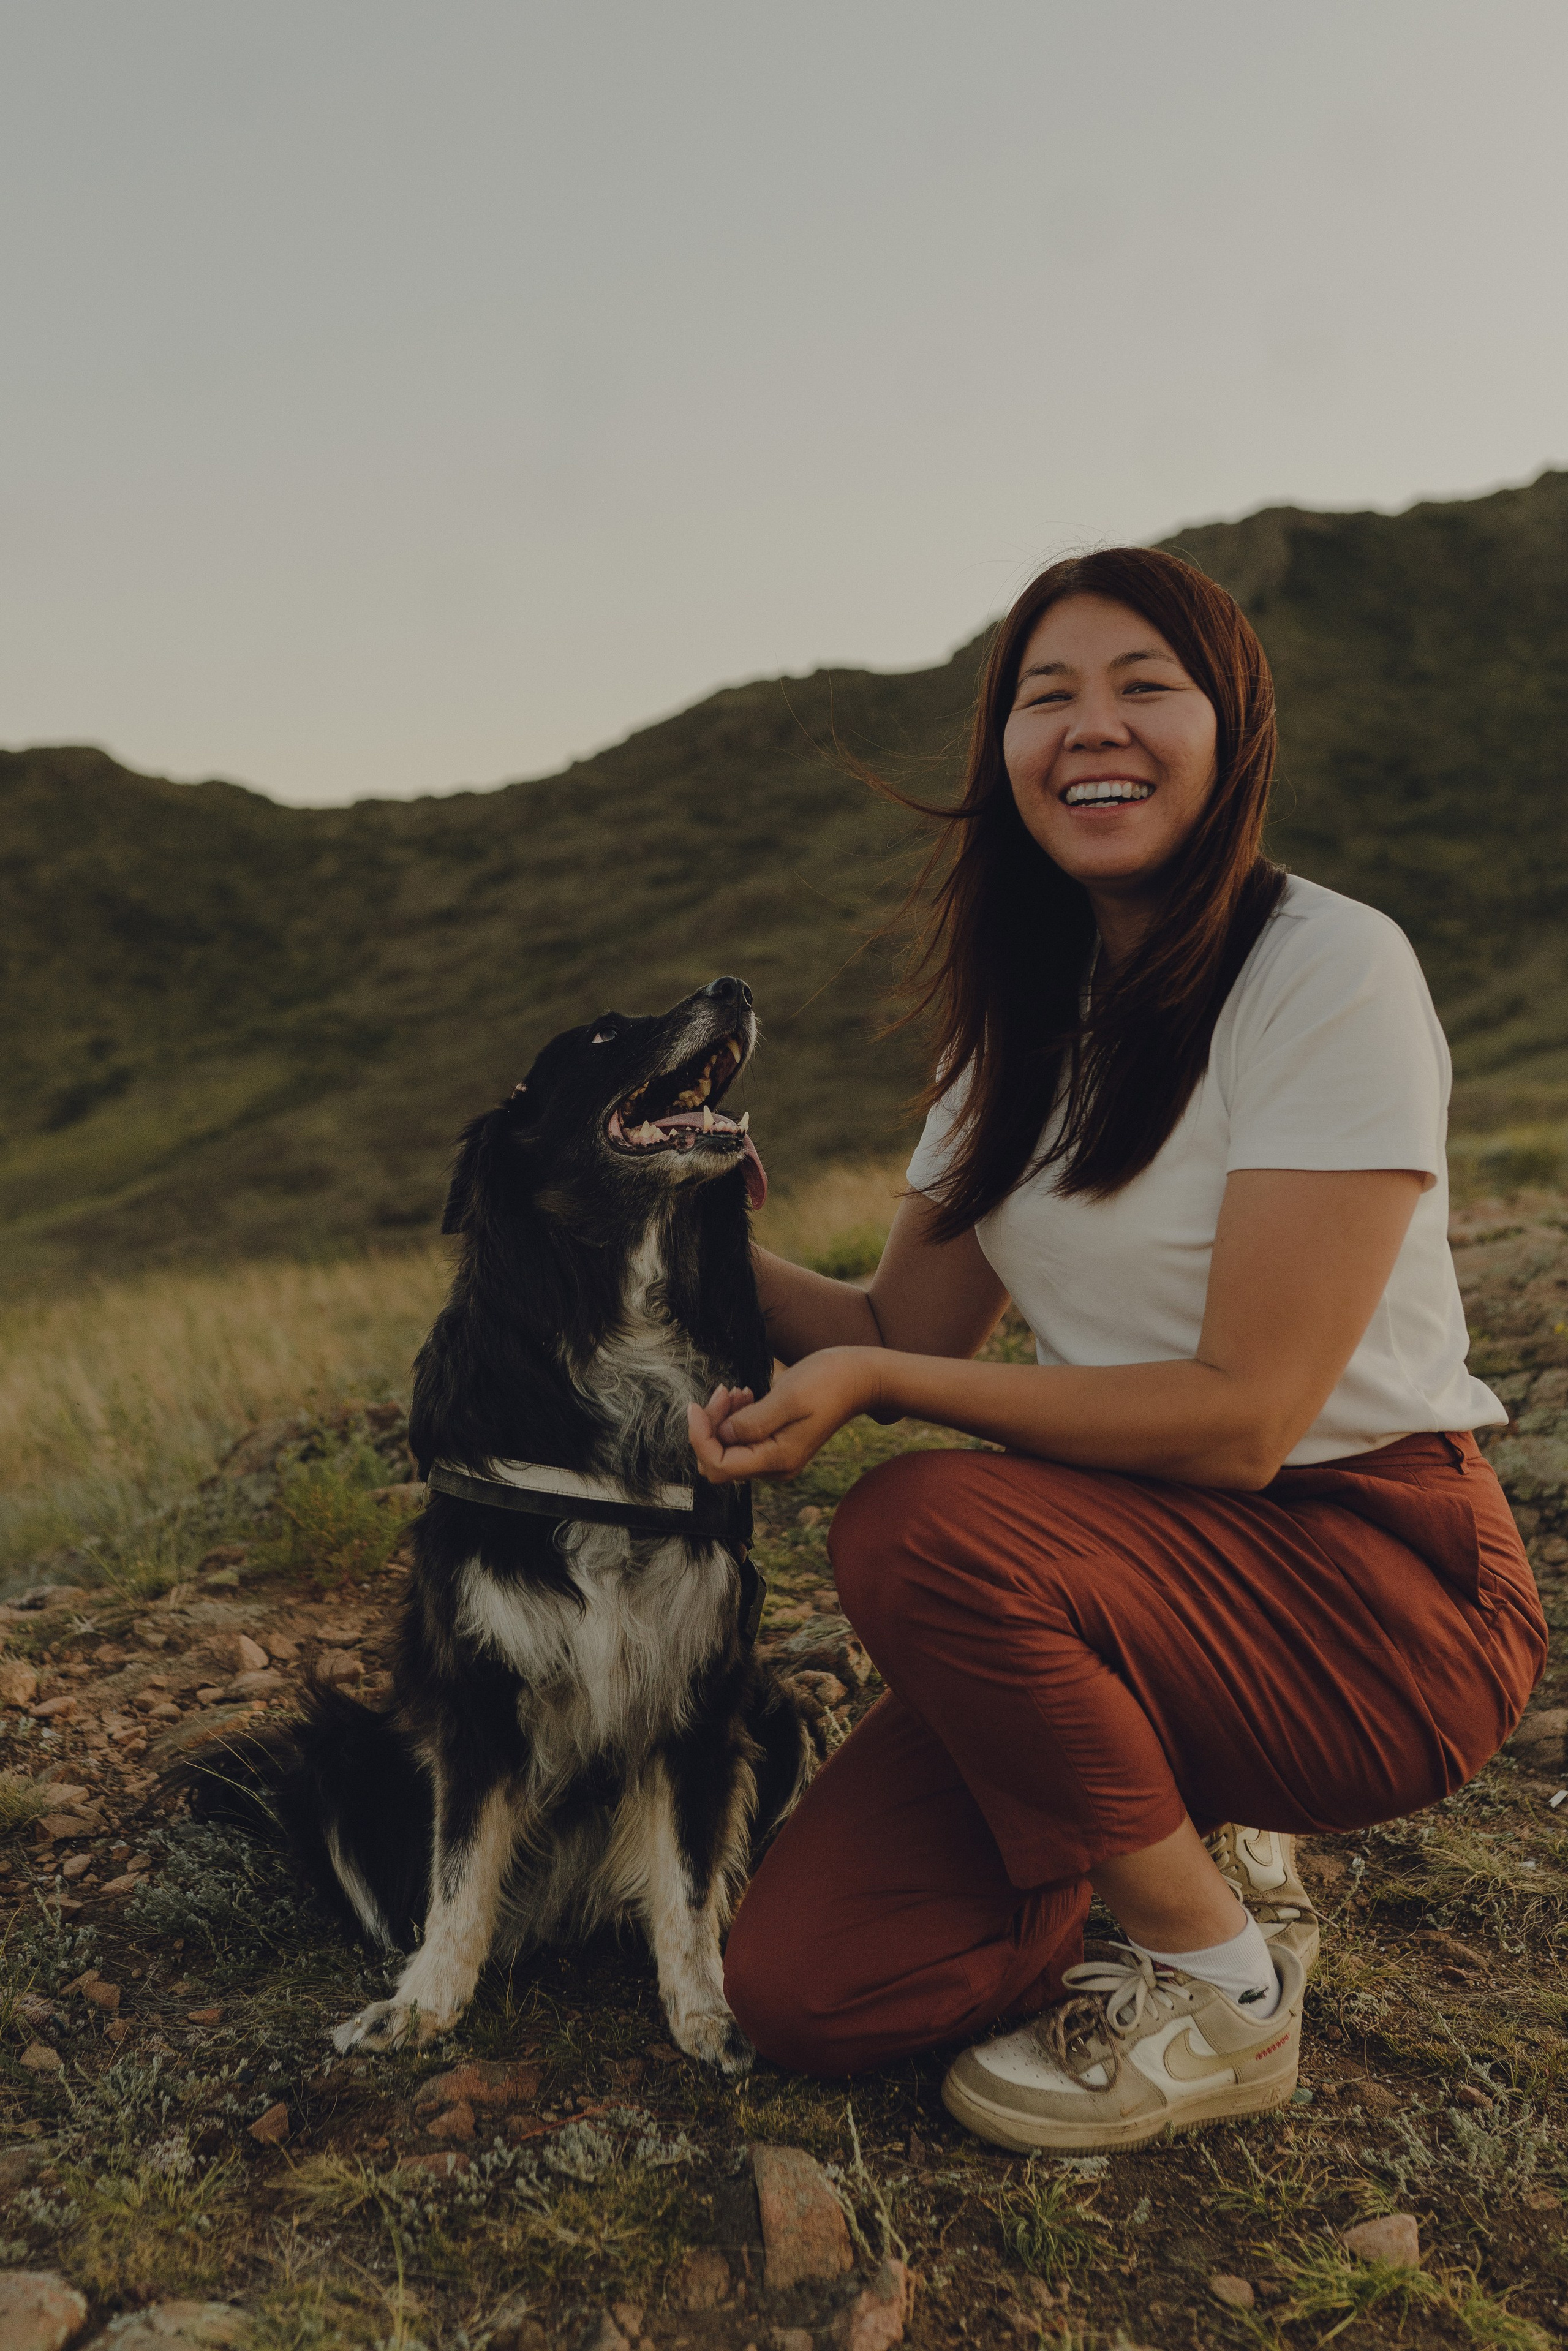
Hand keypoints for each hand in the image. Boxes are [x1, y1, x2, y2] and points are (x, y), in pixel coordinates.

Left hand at [687, 1348, 882, 1483]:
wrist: (859, 1379)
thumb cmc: (827, 1382)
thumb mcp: (788, 1397)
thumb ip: (752, 1422)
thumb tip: (721, 1436)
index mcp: (777, 1460)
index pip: (718, 1465)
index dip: (699, 1438)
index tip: (694, 1406)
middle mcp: (774, 1467)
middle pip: (719, 1458)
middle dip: (711, 1426)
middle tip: (724, 1391)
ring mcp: (776, 1457)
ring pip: (728, 1448)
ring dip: (723, 1419)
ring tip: (737, 1391)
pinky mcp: (777, 1444)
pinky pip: (742, 1439)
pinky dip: (736, 1418)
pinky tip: (746, 1396)